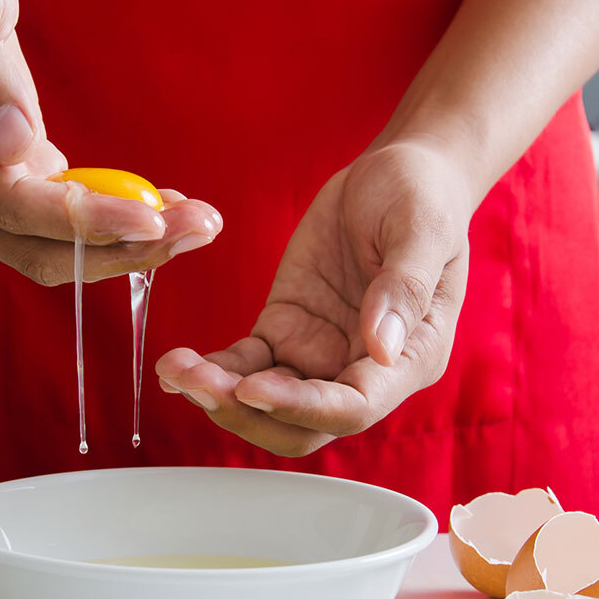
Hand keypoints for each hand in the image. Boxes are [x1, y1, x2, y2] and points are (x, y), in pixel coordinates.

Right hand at [0, 0, 220, 283]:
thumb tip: (11, 144)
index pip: (7, 203)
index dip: (81, 221)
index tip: (151, 218)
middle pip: (33, 247)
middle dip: (120, 247)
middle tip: (202, 226)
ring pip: (48, 249)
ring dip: (124, 245)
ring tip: (196, 221)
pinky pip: (55, 225)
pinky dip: (109, 223)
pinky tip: (160, 206)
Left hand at [156, 141, 471, 454]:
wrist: (395, 174)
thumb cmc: (422, 198)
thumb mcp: (421, 230)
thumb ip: (404, 288)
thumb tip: (380, 347)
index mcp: (409, 357)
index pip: (354, 407)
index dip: (301, 407)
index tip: (254, 389)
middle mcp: (361, 368)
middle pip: (302, 424)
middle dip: (249, 415)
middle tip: (200, 384)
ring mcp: (319, 354)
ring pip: (266, 403)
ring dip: (221, 396)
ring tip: (177, 368)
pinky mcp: (285, 331)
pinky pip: (245, 364)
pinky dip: (213, 369)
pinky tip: (176, 365)